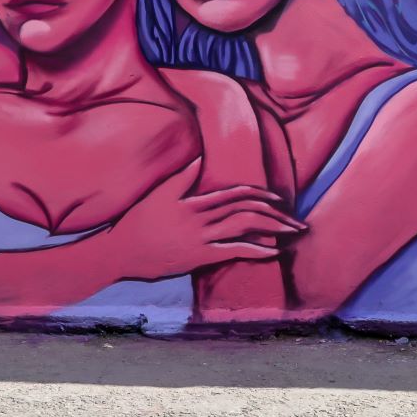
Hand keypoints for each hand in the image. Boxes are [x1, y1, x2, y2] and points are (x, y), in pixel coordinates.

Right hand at [101, 159, 305, 280]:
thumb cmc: (136, 222)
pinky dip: (256, 250)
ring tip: (292, 233)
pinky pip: (233, 252)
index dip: (259, 195)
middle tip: (297, 220)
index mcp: (194, 201)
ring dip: (272, 230)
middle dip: (275, 215)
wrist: (120, 252)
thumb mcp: (158, 194)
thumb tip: (200, 159)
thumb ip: (182, 177)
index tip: (277, 199)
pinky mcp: (199, 258)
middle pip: (247, 211)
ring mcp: (201, 238)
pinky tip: (273, 251)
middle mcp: (202, 218)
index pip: (234, 194)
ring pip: (244, 228)